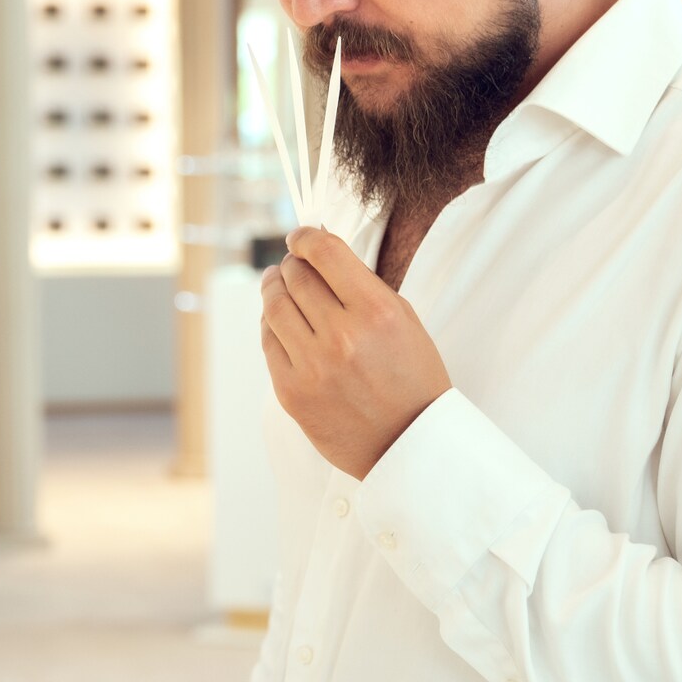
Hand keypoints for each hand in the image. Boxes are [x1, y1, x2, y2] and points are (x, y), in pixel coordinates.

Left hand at [261, 227, 451, 478]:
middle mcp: (342, 336)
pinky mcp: (292, 393)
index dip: (306, 237)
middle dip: (292, 263)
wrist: (410, 444)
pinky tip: (278, 319)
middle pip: (296, 277)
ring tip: (276, 282)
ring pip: (274, 306)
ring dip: (273, 287)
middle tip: (292, 263)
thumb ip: (364, 286)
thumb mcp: (405, 321)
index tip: (301, 237)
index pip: (326, 253)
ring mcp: (313, 367)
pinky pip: (269, 343)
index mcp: (377, 312)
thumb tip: (321, 253)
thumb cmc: (412, 380)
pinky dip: (270, 324)